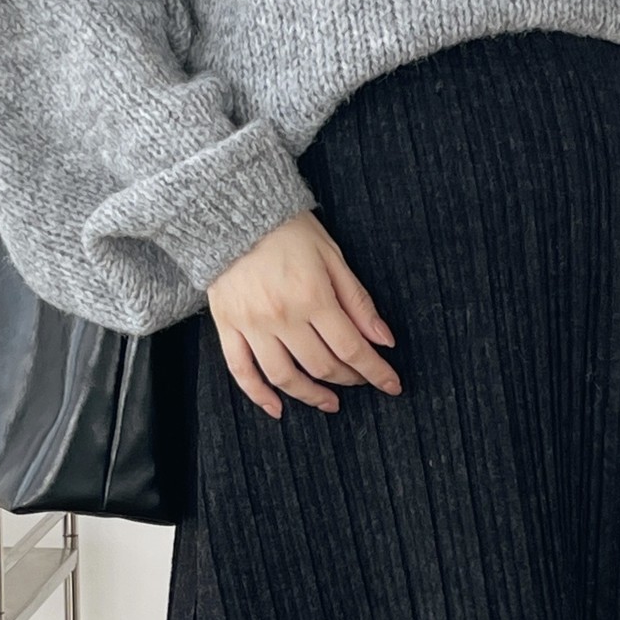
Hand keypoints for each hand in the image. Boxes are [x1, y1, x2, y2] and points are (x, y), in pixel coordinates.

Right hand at [207, 211, 402, 418]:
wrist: (234, 210)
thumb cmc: (287, 230)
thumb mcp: (333, 256)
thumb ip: (358, 301)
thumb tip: (383, 339)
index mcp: (313, 297)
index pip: (352, 348)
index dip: (376, 372)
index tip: (392, 385)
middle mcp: (282, 316)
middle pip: (322, 366)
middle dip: (349, 379)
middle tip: (361, 381)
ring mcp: (252, 325)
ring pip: (284, 376)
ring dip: (310, 396)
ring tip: (329, 402)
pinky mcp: (227, 326)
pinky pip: (241, 371)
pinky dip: (259, 395)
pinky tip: (277, 409)